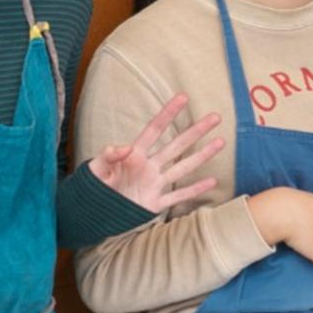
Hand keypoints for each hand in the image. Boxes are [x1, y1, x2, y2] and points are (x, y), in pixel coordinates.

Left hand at [87, 94, 226, 211]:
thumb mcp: (95, 169)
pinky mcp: (155, 203)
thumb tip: (126, 147)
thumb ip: (108, 156)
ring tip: (220, 142)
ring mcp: (154, 184)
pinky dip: (195, 190)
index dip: (168, 113)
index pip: (155, 130)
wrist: (91, 214)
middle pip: (177, 145)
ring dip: (202, 155)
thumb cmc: (92, 188)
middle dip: (196, 131)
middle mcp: (149, 166)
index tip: (182, 98)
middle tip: (215, 117)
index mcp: (135, 155)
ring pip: (184, 168)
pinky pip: (178, 196)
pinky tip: (212, 182)